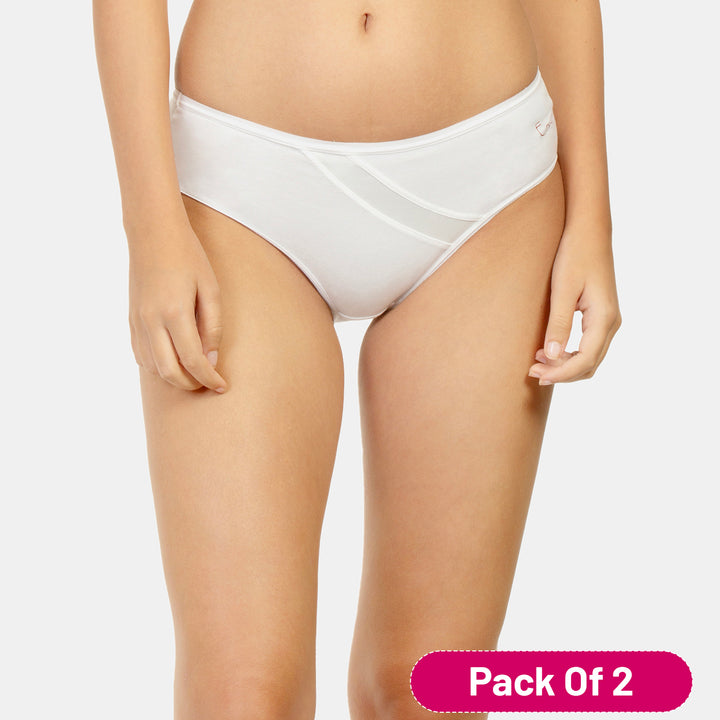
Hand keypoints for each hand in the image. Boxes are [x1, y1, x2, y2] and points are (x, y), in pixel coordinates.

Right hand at [127, 218, 227, 392]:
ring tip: (194, 372)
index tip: (222, 386)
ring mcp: (137, 322)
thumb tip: (212, 360)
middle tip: (209, 382)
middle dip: (191, 385)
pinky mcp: (130, 320)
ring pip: (153, 368)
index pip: (193, 361)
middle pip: (170, 373)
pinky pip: (141, 356)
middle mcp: (151, 321)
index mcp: (175, 313)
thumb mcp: (211, 290)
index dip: (209, 379)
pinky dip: (158, 366)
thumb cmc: (188, 258)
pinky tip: (174, 360)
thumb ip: (212, 327)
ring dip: (174, 378)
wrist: (153, 233)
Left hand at [529, 223, 621, 384]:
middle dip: (562, 373)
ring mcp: (608, 320)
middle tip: (532, 372)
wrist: (589, 232)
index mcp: (604, 317)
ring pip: (590, 358)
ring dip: (565, 366)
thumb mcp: (562, 289)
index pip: (585, 360)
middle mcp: (612, 322)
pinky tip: (548, 351)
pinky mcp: (601, 316)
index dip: (561, 373)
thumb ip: (558, 324)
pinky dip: (570, 355)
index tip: (537, 375)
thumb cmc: (574, 255)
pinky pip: (589, 346)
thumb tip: (551, 356)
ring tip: (537, 363)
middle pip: (590, 364)